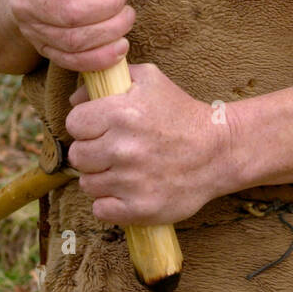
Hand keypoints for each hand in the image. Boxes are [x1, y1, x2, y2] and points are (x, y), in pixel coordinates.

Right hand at [5, 0, 156, 72]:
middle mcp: (24, 0)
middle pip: (70, 13)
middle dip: (109, 6)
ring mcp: (32, 29)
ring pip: (74, 40)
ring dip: (111, 31)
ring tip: (126, 17)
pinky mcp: (43, 49)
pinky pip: (72, 62)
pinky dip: (101, 58)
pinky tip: (121, 46)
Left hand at [64, 62, 235, 224]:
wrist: (218, 151)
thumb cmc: (181, 113)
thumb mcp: (149, 80)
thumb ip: (109, 80)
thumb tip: (74, 100)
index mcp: (121, 113)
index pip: (73, 123)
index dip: (86, 125)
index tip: (102, 128)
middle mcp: (123, 148)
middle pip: (77, 155)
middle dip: (92, 152)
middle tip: (114, 150)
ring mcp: (131, 181)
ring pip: (87, 184)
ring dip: (101, 178)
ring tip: (124, 170)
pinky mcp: (139, 209)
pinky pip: (101, 210)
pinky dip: (110, 203)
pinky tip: (127, 190)